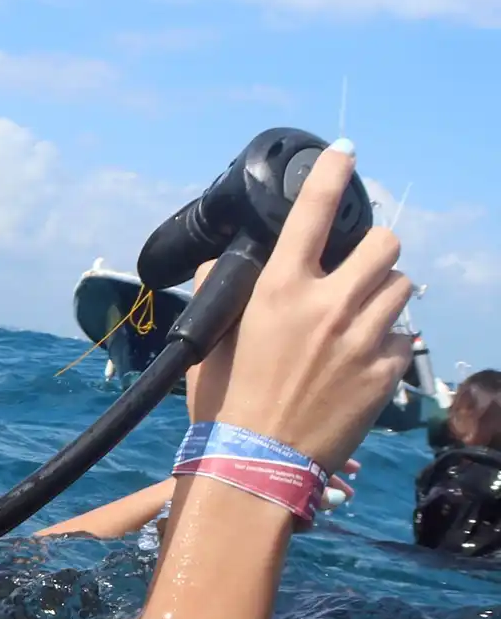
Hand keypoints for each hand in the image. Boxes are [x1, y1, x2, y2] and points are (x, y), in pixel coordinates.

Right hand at [200, 143, 411, 471]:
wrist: (258, 464)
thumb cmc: (226, 402)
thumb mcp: (213, 338)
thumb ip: (223, 289)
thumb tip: (226, 260)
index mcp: (280, 289)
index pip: (313, 212)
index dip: (332, 174)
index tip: (345, 154)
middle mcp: (327, 305)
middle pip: (384, 245)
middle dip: (375, 252)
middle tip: (359, 269)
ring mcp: (362, 339)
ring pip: (401, 288)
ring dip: (385, 296)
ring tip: (363, 317)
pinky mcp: (385, 373)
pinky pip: (405, 339)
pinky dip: (389, 343)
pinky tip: (364, 359)